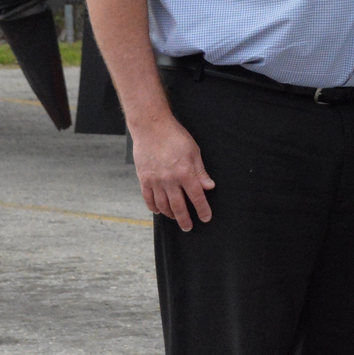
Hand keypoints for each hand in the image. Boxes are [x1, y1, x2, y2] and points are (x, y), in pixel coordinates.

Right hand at [131, 115, 214, 230]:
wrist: (151, 127)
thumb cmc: (175, 136)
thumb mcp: (194, 151)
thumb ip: (200, 171)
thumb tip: (209, 186)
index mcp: (185, 173)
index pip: (197, 197)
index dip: (203, 209)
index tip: (206, 218)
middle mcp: (170, 180)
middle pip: (179, 206)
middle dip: (185, 219)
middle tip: (188, 227)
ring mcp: (155, 181)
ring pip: (163, 205)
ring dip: (170, 215)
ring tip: (175, 218)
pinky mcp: (144, 179)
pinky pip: (149, 199)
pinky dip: (154, 207)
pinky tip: (159, 211)